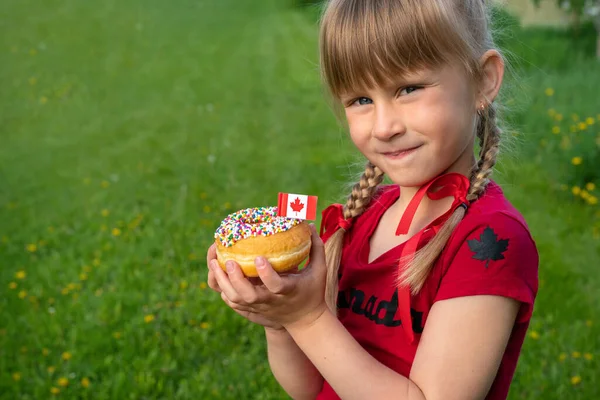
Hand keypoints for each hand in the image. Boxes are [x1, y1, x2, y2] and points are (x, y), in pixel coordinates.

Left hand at [210, 224, 327, 330]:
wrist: (304, 321)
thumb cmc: (312, 291)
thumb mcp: (319, 270)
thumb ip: (316, 248)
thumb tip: (308, 225)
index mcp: (289, 290)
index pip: (276, 285)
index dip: (266, 274)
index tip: (258, 258)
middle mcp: (272, 301)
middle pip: (249, 295)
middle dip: (236, 278)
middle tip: (229, 260)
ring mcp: (260, 307)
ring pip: (236, 299)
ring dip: (223, 282)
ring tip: (214, 263)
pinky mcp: (252, 310)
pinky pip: (233, 302)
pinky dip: (224, 289)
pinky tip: (218, 273)